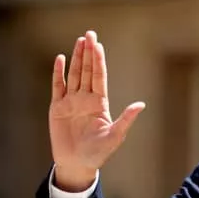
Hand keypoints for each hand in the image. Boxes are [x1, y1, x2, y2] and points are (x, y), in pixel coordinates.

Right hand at [49, 31, 144, 191]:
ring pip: (74, 75)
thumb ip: (126, 119)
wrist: (78, 163)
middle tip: (89, 34)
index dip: (99, 60)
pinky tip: (61, 59)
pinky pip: (57, 87)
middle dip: (88, 53)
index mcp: (100, 103)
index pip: (99, 77)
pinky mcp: (57, 108)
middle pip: (87, 71)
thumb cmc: (99, 152)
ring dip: (76, 58)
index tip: (98, 45)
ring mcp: (71, 102)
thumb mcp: (115, 135)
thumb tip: (141, 105)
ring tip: (79, 41)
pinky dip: (58, 73)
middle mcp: (86, 99)